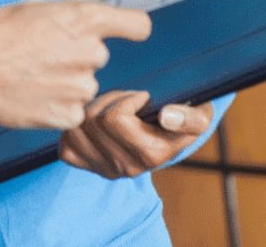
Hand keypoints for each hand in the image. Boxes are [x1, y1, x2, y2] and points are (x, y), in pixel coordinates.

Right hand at [0, 1, 150, 130]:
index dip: (131, 29)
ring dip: (64, 83)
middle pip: (98, 56)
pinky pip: (72, 110)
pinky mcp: (70, 115)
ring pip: (83, 85)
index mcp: (85, 19)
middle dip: (75, 57)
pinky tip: (31, 96)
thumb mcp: (38, 9)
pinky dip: (55, 106)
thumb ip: (70, 20)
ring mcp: (82, 87)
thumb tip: (85, 29)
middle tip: (41, 56)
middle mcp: (91, 52)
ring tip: (30, 77)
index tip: (127, 33)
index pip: (138, 25)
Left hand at [59, 90, 211, 178]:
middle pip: (95, 118)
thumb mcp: (200, 116)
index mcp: (152, 156)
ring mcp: (103, 168)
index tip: (143, 97)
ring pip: (79, 125)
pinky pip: (66, 140)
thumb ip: (192, 118)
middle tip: (127, 97)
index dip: (127, 99)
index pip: (115, 119)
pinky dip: (76, 123)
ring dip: (94, 108)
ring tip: (113, 106)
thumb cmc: (181, 120)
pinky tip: (95, 120)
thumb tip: (167, 116)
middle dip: (111, 98)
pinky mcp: (85, 165)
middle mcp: (126, 168)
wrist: (165, 140)